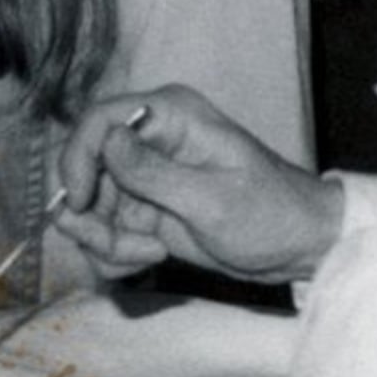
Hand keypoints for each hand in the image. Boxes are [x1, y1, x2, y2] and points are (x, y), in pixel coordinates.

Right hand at [53, 84, 345, 284]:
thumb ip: (153, 172)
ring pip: (88, 207)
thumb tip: (104, 141)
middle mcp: (149, 141)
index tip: (78, 204)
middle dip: (91, 216)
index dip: (77, 160)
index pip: (98, 121)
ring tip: (148, 256)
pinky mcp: (143, 210)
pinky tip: (149, 260)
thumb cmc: (270, 213)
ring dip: (105, 240)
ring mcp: (143, 178)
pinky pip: (104, 231)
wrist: (300, 248)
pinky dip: (114, 253)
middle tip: (122, 249)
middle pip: (84, 169)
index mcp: (169, 117)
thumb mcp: (212, 198)